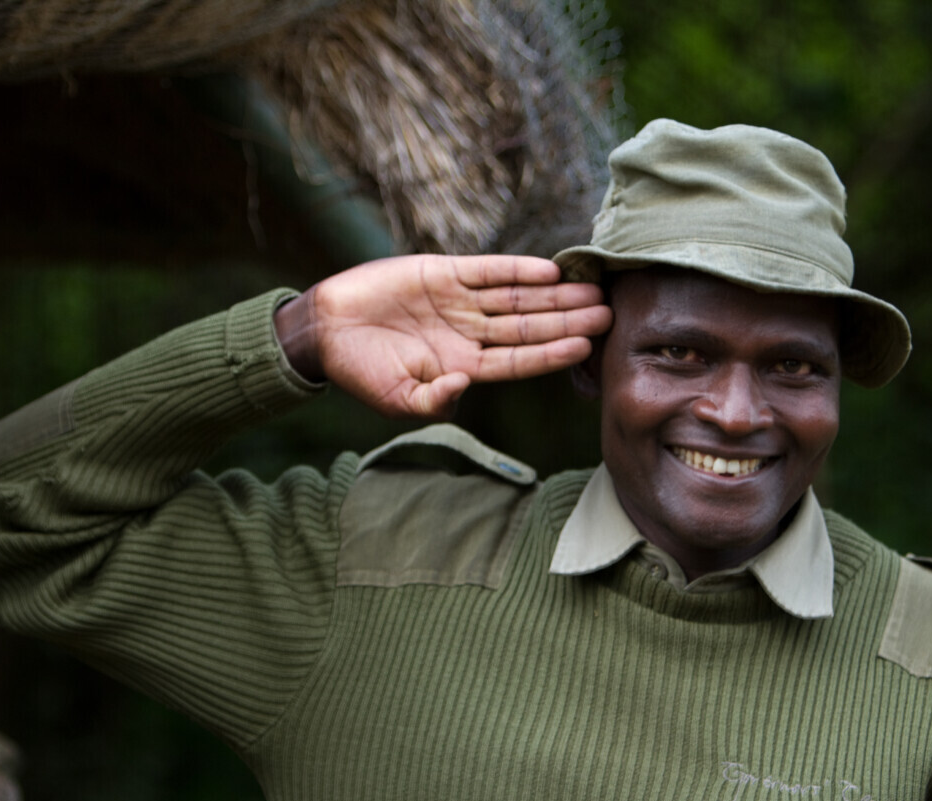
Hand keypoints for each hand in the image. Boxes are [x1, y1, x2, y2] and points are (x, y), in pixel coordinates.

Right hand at [275, 255, 610, 418]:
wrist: (324, 330)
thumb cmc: (360, 373)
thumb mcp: (398, 400)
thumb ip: (434, 400)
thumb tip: (464, 386)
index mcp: (464, 367)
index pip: (520, 361)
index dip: (552, 354)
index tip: (585, 347)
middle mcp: (470, 333)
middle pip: (529, 326)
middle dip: (568, 320)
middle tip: (607, 314)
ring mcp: (460, 301)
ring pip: (517, 297)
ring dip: (554, 294)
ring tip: (590, 290)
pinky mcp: (444, 272)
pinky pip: (488, 270)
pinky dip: (517, 269)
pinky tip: (549, 269)